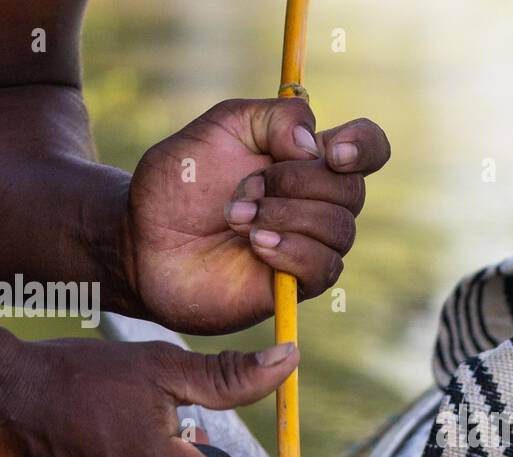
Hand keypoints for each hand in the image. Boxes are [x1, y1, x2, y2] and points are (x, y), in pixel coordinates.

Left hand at [123, 98, 389, 333]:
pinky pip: (324, 266)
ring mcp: (311, 244)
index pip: (369, 148)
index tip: (331, 151)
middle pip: (352, 190)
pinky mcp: (298, 284)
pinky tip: (257, 245)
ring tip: (237, 219)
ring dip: (285, 217)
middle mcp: (318, 203)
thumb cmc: (180, 184)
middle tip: (244, 189)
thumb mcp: (221, 127)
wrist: (144, 240)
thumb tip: (315, 147)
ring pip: (339, 228)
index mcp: (308, 160)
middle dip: (296, 183)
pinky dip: (292, 250)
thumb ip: (272, 117)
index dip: (363, 147)